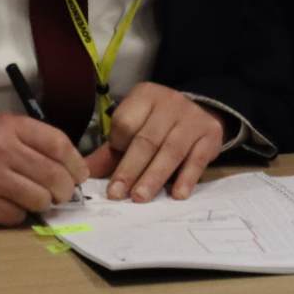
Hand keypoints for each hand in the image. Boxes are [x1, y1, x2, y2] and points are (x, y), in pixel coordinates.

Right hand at [0, 114, 89, 224]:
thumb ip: (31, 142)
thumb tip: (69, 167)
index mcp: (8, 127)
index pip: (58, 144)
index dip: (76, 163)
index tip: (81, 175)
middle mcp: (0, 150)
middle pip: (54, 175)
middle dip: (65, 190)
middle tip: (62, 194)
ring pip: (39, 199)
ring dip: (42, 204)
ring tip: (35, 200)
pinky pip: (16, 216)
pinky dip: (18, 215)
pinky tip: (9, 205)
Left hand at [83, 82, 223, 202]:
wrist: (198, 114)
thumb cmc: (158, 127)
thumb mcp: (133, 132)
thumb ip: (109, 153)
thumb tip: (82, 175)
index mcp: (144, 96)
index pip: (125, 122)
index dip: (117, 146)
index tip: (112, 169)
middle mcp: (169, 102)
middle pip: (146, 139)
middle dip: (130, 169)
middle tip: (117, 194)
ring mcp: (192, 116)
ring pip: (170, 150)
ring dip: (154, 176)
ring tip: (140, 197)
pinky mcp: (211, 133)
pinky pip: (197, 158)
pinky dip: (186, 177)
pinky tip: (176, 194)